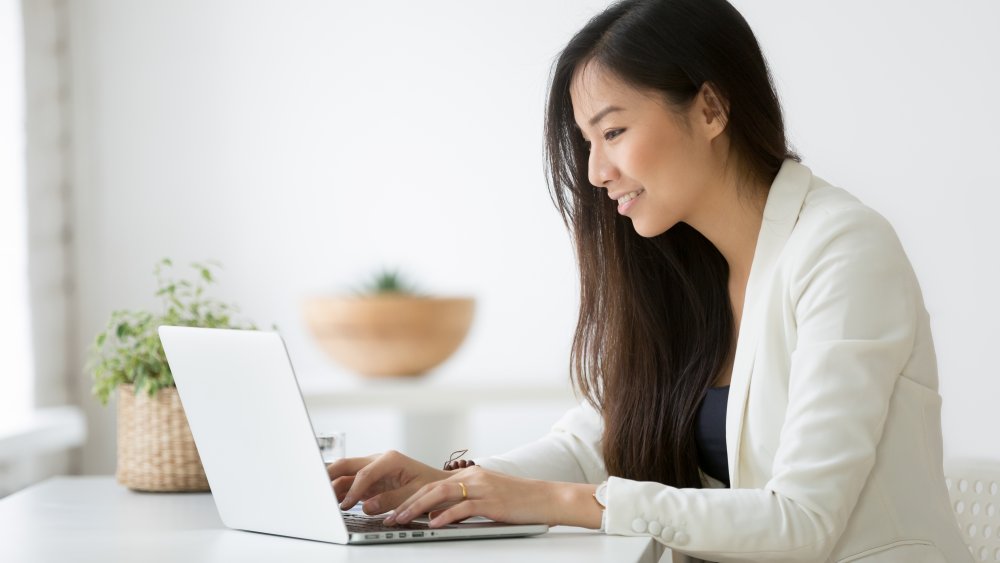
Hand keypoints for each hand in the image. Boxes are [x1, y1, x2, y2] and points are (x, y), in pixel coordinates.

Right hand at [327, 450, 449, 515]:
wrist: (439, 484)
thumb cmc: (430, 485)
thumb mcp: (414, 493)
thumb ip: (391, 499)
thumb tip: (367, 506)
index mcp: (390, 459)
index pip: (364, 474)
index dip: (353, 490)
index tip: (345, 505)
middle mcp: (378, 461)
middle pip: (347, 465)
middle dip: (329, 475)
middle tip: (315, 487)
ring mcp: (372, 469)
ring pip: (345, 474)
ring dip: (332, 485)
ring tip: (320, 498)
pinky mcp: (370, 480)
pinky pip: (350, 483)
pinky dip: (340, 491)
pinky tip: (332, 501)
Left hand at [385, 466, 600, 528]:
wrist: (547, 498)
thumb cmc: (519, 501)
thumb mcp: (487, 497)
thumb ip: (463, 503)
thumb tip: (437, 516)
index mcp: (469, 475)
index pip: (431, 485)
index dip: (408, 497)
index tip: (392, 510)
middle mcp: (472, 477)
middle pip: (430, 488)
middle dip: (405, 503)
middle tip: (388, 517)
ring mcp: (482, 487)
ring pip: (440, 495)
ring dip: (417, 508)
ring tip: (402, 520)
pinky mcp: (491, 501)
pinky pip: (462, 508)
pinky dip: (445, 517)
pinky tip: (433, 525)